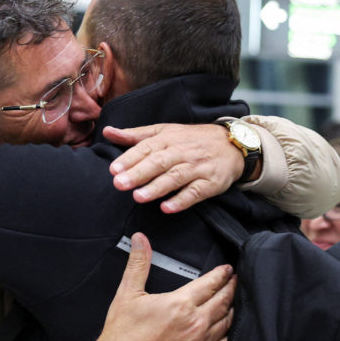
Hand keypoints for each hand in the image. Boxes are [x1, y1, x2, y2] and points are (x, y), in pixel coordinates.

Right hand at [82, 232, 234, 340]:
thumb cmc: (122, 333)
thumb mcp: (127, 293)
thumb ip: (138, 264)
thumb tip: (140, 238)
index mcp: (179, 304)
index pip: (210, 284)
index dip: (221, 274)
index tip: (228, 269)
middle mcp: (195, 323)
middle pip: (223, 301)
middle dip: (231, 288)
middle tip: (235, 280)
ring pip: (227, 322)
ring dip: (232, 309)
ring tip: (232, 301)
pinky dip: (229, 333)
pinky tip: (227, 328)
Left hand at [105, 123, 244, 212]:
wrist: (232, 144)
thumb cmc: (190, 140)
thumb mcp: (164, 132)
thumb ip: (135, 135)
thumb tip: (107, 131)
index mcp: (168, 139)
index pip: (146, 148)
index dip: (130, 159)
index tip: (113, 170)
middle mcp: (182, 152)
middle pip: (159, 162)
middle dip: (138, 173)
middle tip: (120, 184)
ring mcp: (197, 168)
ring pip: (176, 177)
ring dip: (156, 187)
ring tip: (138, 197)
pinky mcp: (211, 183)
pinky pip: (196, 192)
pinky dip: (181, 200)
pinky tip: (167, 208)